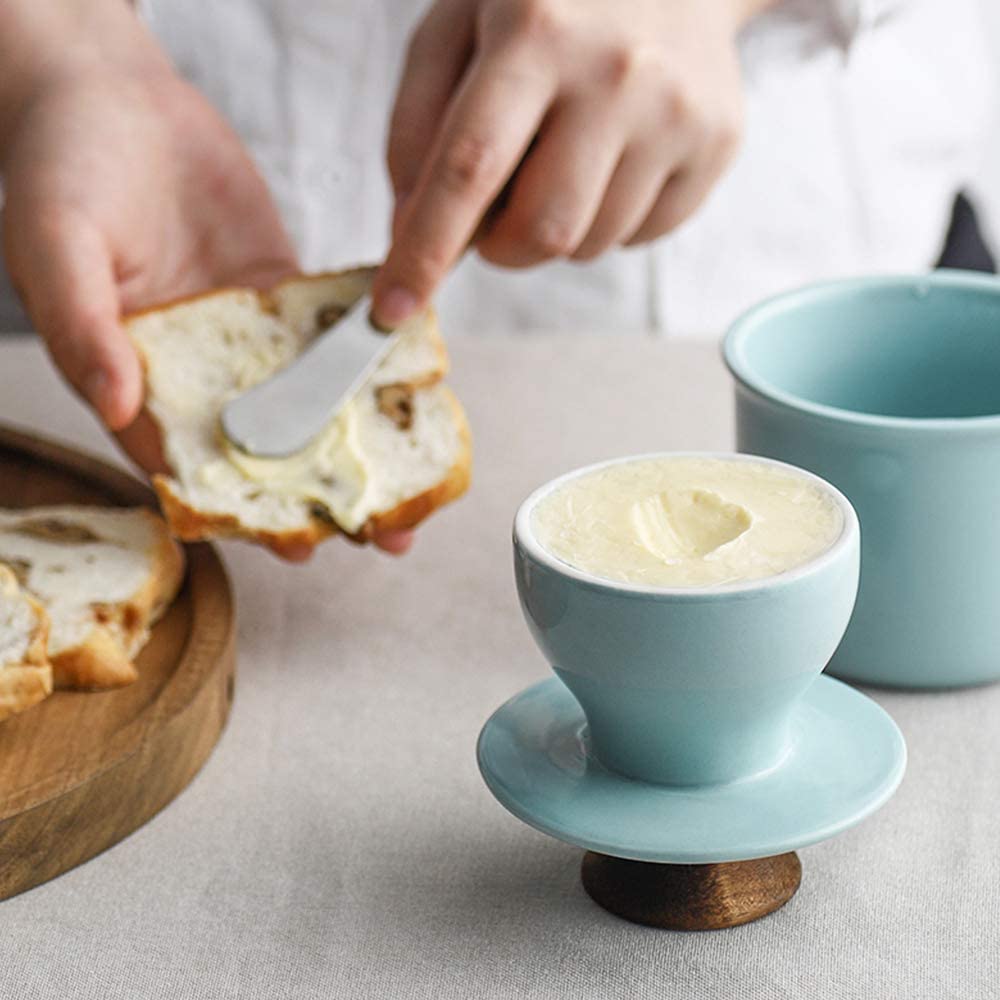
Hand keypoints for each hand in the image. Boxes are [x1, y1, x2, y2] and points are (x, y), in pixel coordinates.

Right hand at [0, 9, 410, 557]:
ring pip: (304, 400)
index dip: (244, 509)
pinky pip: (326, 332)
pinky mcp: (278, 292)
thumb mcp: (55, 247)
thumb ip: (80, 327)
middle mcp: (195, 368)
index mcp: (133, 376)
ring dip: (354, 440)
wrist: (110, 93)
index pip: (191, 461)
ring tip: (410, 482)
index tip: (294, 545)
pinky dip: (363, 359)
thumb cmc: (60, 168)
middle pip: (263, 445)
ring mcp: (242, 332)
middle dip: (318, 489)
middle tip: (380, 533)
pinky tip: (409, 386)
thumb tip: (117, 407)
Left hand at [374, 0, 757, 327]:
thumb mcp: (460, 25)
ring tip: (562, 160)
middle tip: (495, 214)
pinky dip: (608, 221)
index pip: (469, 166)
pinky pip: (640, 236)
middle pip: (541, 229)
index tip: (391, 309)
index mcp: (535, 31)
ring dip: (555, 230)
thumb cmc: (548, 2)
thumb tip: (407, 229)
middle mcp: (615, 72)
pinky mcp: (717, 142)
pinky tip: (612, 159)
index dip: (425, 249)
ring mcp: (676, 110)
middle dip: (501, 248)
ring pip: (590, 244)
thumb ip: (417, 123)